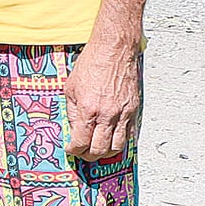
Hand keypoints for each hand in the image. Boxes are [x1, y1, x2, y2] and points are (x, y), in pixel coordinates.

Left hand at [65, 35, 140, 160]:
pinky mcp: (133, 109)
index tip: (70, 149)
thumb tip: (74, 129)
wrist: (114, 50)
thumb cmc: (91, 64)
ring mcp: (123, 113)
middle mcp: (108, 114)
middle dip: (88, 155)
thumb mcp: (71, 88)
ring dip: (105, 152)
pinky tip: (111, 139)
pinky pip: (128, 134)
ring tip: (96, 149)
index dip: (74, 150)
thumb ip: (72, 112)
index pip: (81, 142)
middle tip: (82, 153)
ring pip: (117, 146)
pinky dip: (119, 141)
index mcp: (89, 109)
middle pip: (100, 149)